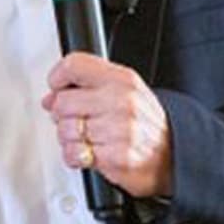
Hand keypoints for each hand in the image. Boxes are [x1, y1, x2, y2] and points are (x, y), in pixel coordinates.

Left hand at [42, 52, 172, 198]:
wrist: (172, 155)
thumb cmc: (143, 122)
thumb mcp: (122, 90)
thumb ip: (86, 87)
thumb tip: (50, 98)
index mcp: (121, 79)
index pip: (74, 65)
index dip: (57, 77)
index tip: (57, 87)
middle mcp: (121, 101)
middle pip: (63, 102)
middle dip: (62, 114)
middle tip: (76, 119)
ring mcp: (119, 130)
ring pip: (65, 130)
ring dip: (69, 138)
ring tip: (87, 137)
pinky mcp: (116, 157)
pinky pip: (74, 154)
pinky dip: (76, 156)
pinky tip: (90, 152)